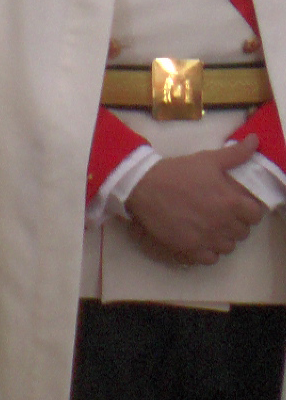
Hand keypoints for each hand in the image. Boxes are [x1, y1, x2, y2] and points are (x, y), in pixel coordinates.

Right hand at [125, 137, 267, 265]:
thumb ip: (236, 153)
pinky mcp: (189, 248)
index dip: (248, 210)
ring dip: (222, 238)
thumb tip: (255, 140)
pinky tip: (200, 240)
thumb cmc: (177, 172)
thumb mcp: (208, 159)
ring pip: (228, 247)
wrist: (143, 186)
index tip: (237, 205)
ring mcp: (206, 238)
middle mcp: (223, 223)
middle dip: (235, 223)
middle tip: (221, 214)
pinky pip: (210, 259)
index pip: (255, 215)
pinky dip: (208, 251)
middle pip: (242, 232)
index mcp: (231, 202)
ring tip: (210, 228)